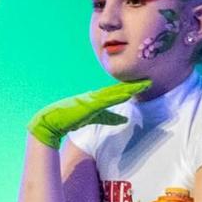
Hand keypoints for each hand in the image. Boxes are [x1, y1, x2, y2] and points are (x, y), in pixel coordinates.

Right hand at [27, 80, 149, 149]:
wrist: (52, 120)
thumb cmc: (71, 118)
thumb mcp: (95, 118)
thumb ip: (110, 118)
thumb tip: (126, 120)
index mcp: (98, 98)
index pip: (118, 92)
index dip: (132, 88)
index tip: (145, 85)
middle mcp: (97, 95)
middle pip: (119, 89)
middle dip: (134, 85)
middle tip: (149, 82)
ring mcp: (93, 99)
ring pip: (115, 92)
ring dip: (129, 88)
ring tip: (143, 85)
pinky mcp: (89, 104)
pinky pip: (106, 100)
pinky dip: (117, 96)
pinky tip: (127, 94)